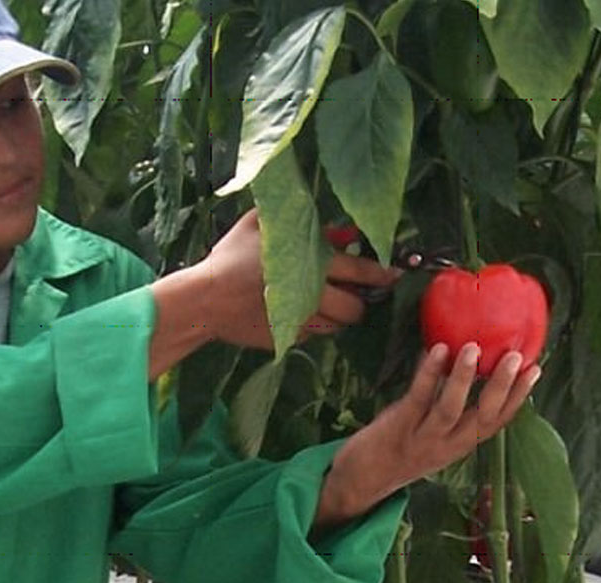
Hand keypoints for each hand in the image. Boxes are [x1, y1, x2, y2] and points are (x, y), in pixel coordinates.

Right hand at [148, 211, 400, 374]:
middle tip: (353, 295)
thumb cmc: (231, 256)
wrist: (204, 300)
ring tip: (324, 304)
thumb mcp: (263, 226)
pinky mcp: (288, 340)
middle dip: (359, 303)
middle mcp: (313, 297)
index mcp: (312, 265)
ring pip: (337, 327)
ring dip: (336, 317)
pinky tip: (295, 314)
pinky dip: (311, 327)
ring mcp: (302, 323)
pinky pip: (312, 336)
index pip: (362, 273)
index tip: (395, 273)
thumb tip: (340, 231)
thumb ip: (303, 224)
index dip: (383, 274)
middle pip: (355, 310)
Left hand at [314, 342, 539, 527]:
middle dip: (502, 387)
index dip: (519, 397)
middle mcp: (448, 446)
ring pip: (450, 410)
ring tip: (473, 348)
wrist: (360, 481)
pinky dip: (429, 374)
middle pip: (483, 417)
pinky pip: (417, 399)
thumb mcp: (432, 434)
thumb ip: (449, 407)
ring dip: (463, 379)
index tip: (536, 370)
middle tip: (517, 356)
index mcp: (461, 444)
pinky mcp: (399, 428)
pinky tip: (437, 351)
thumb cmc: (398, 448)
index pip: (498, 422)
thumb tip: (464, 359)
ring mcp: (423, 439)